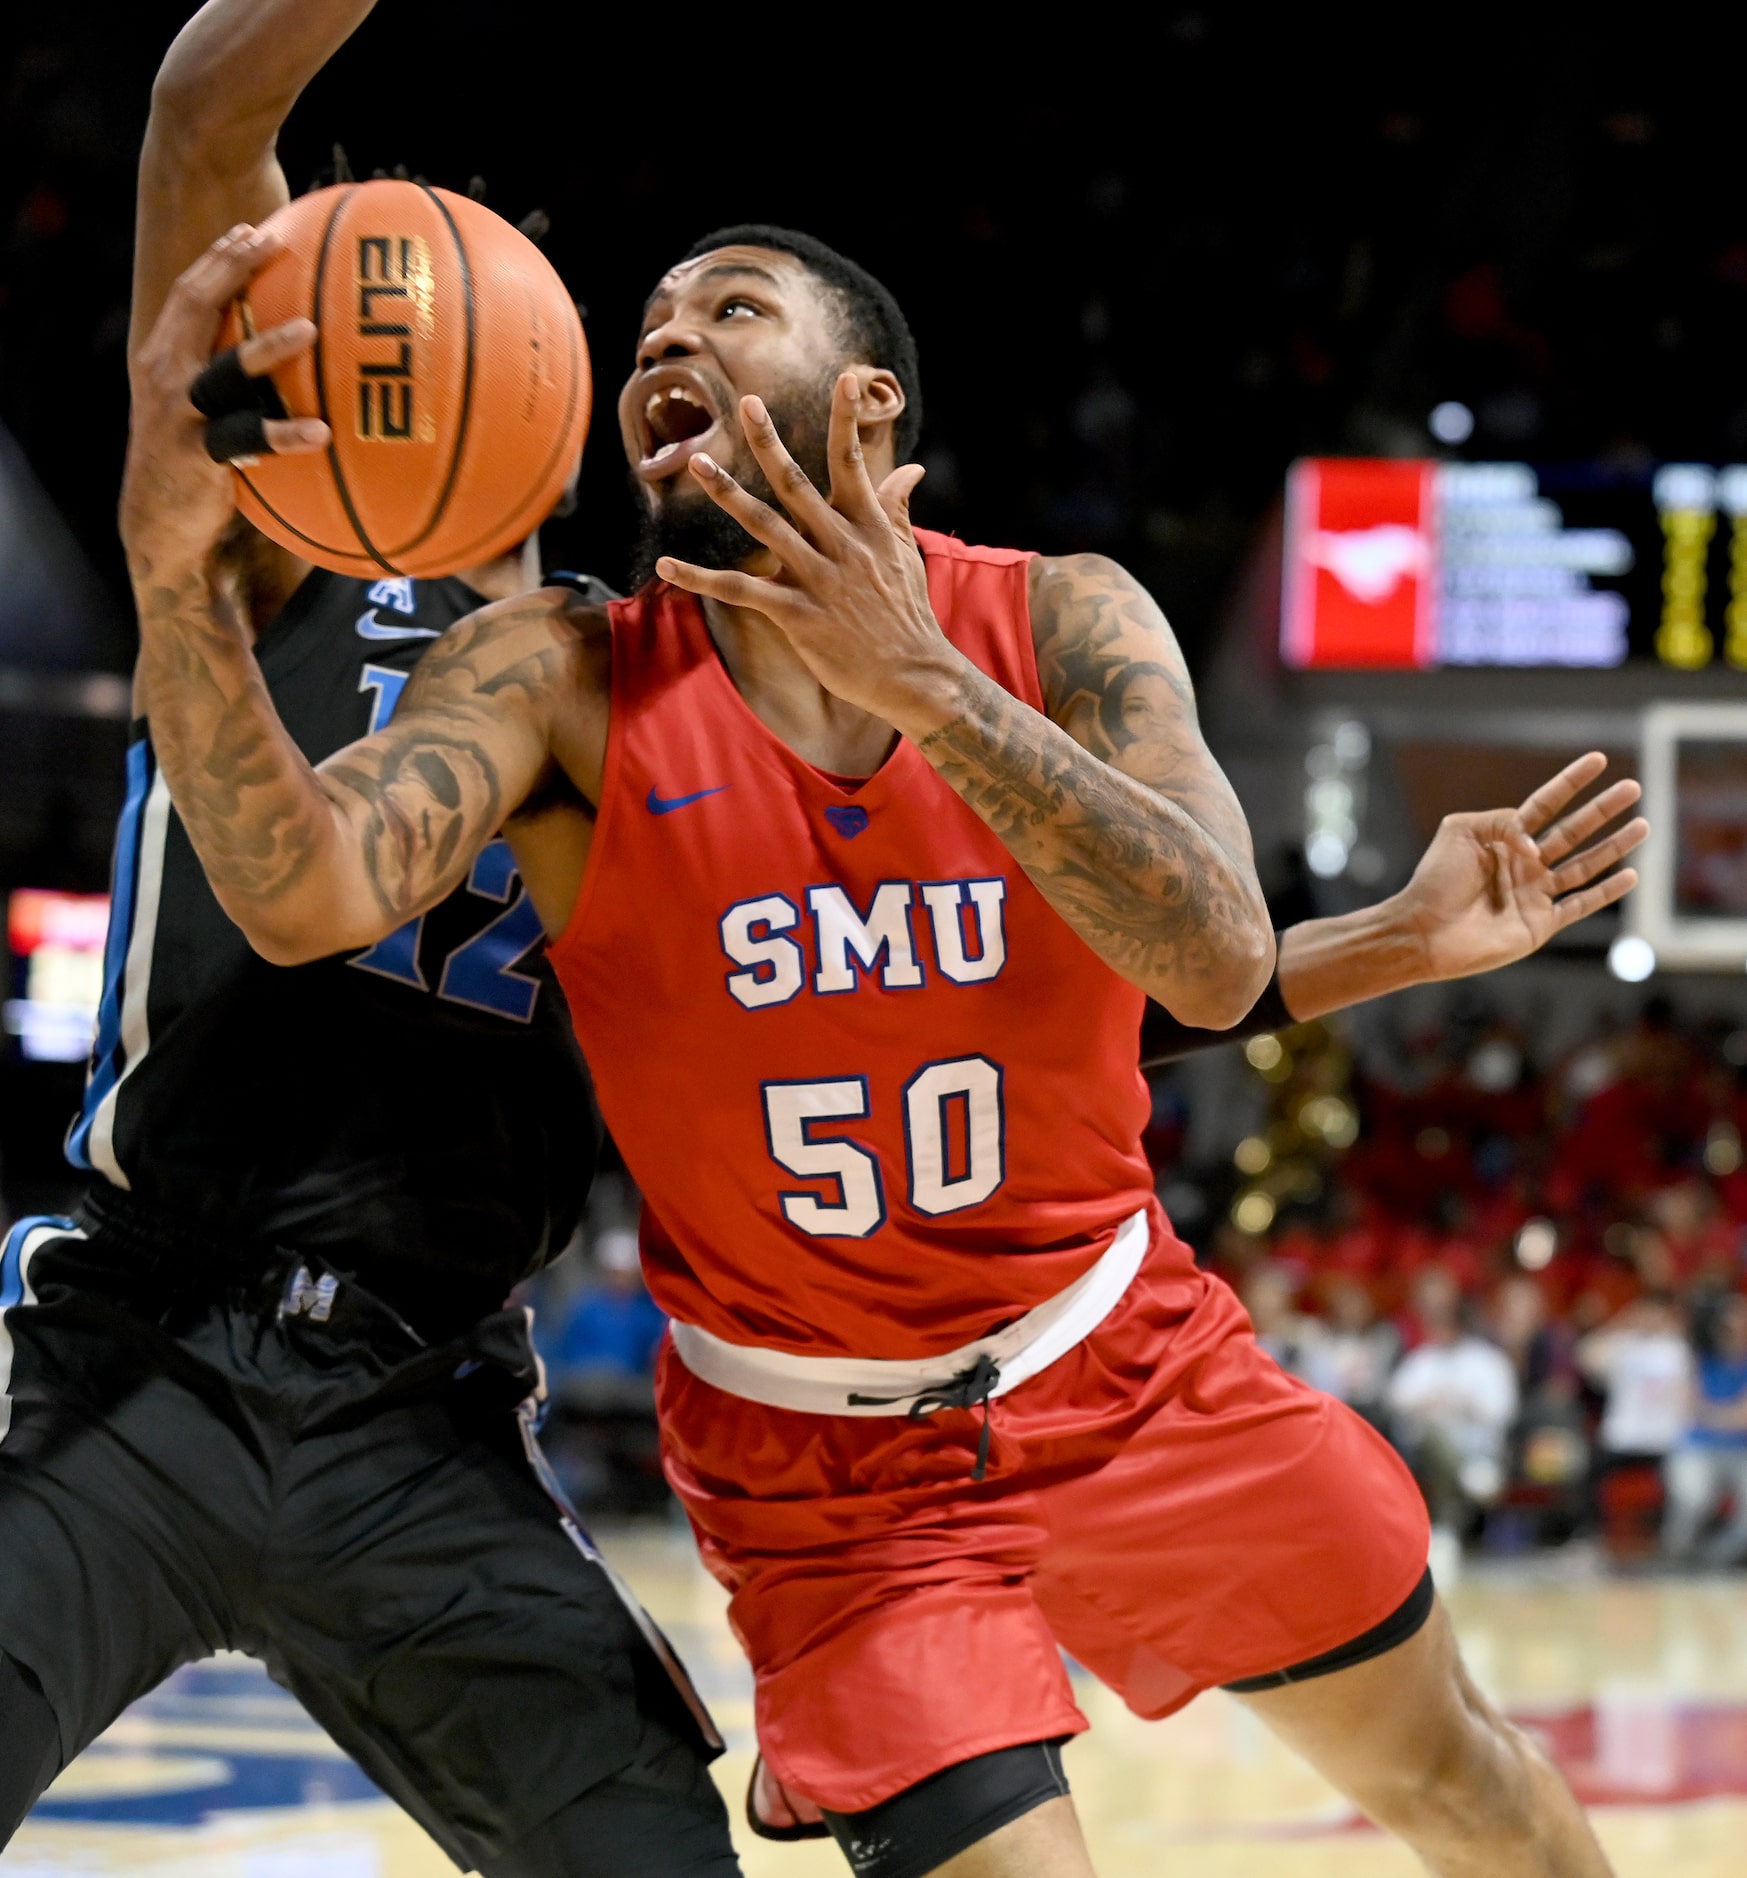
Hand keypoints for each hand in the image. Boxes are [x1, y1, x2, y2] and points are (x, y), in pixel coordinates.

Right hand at [121, 222, 328, 580]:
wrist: (156, 519)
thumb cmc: (193, 459)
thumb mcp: (201, 407)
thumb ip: (231, 376)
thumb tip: (295, 350)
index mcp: (166, 357)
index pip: (190, 293)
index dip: (220, 259)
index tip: (254, 230)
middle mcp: (166, 375)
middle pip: (198, 308)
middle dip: (234, 270)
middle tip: (276, 244)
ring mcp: (180, 414)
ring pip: (225, 371)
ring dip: (267, 349)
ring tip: (310, 330)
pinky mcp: (198, 455)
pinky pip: (247, 439)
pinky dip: (284, 433)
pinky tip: (322, 432)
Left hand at [654, 374, 964, 728]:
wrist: (914, 674)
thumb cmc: (907, 614)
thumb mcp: (904, 555)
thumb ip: (895, 507)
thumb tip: (911, 468)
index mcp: (868, 526)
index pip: (854, 462)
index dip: (847, 420)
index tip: (845, 378)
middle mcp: (842, 545)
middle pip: (798, 484)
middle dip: (771, 443)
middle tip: (747, 404)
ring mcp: (819, 579)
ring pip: (765, 527)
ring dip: (727, 494)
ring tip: (696, 464)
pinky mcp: (798, 615)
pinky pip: (740, 591)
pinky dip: (700, 579)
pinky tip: (667, 567)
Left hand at [1396, 753, 1646, 980]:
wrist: (1422, 931)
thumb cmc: (1434, 881)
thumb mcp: (1460, 831)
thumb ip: (1500, 820)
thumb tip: (1535, 844)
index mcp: (1504, 839)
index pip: (1546, 804)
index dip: (1571, 783)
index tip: (1598, 760)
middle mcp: (1524, 865)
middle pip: (1573, 831)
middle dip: (1603, 810)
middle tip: (1633, 787)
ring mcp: (1534, 894)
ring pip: (1585, 865)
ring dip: (1614, 846)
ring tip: (1643, 825)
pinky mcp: (1540, 924)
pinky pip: (1581, 905)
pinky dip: (1606, 892)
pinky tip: (1630, 875)